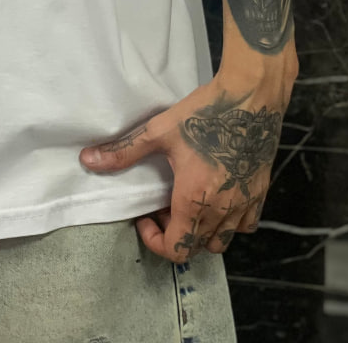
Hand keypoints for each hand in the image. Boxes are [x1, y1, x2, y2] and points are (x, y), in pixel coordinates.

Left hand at [79, 72, 291, 262]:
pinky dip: (228, 223)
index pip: (176, 249)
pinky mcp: (260, 194)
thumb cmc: (204, 114)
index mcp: (195, 199)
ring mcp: (245, 204)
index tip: (146, 217)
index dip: (155, 241)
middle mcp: (222, 210)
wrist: (251, 98)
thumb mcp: (159, 131)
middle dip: (174, 233)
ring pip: (221, 241)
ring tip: (188, 203)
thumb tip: (87, 160)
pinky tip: (216, 198)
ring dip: (200, 232)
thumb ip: (124, 151)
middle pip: (196, 247)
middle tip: (163, 205)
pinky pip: (244, 226)